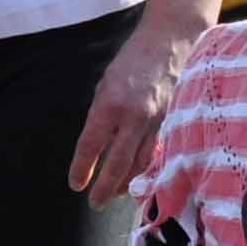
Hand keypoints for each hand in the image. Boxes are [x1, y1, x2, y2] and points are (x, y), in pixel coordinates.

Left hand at [69, 7, 197, 197]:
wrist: (170, 42)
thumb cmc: (133, 60)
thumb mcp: (106, 83)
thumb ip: (101, 113)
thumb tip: (95, 142)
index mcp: (110, 104)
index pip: (91, 145)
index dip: (82, 168)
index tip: (75, 183)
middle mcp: (133, 117)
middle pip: (117, 163)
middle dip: (104, 187)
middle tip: (94, 203)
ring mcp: (154, 121)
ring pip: (139, 163)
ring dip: (125, 183)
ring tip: (114, 195)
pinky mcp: (169, 122)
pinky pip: (154, 151)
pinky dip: (144, 167)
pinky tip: (136, 176)